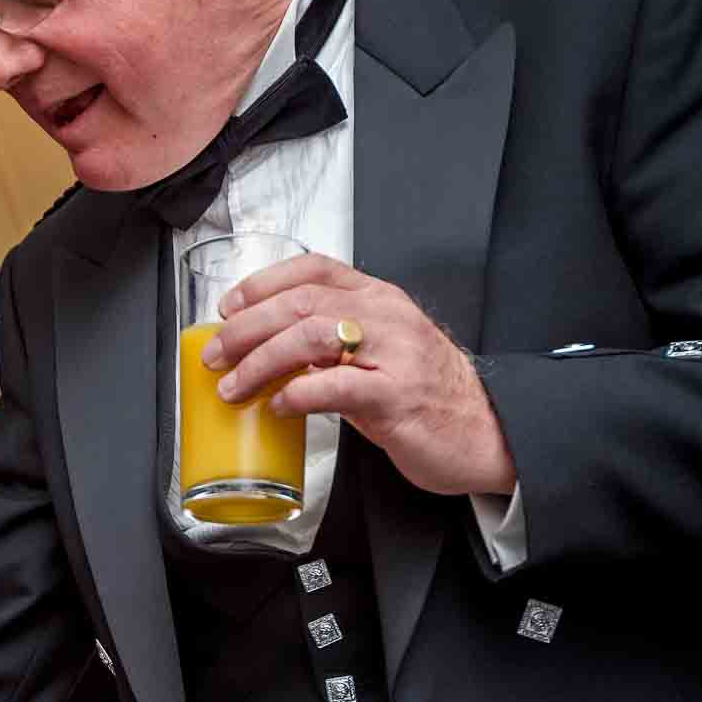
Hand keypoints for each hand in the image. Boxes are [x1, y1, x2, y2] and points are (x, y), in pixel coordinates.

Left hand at [201, 251, 515, 497]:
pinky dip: (297, 393)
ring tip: (234, 385)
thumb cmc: (427, 397)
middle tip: (216, 353)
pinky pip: (335, 385)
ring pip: (311, 336)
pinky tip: (277, 405)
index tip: (229, 305)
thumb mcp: (379, 355)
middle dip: (247, 328)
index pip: (314, 269)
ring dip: (261, 361)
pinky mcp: (396, 395)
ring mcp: (394, 353)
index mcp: (379, 299)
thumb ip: (332, 345)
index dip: (264, 283)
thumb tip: (270, 351)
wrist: (485, 433)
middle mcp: (386, 316)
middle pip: (301, 302)